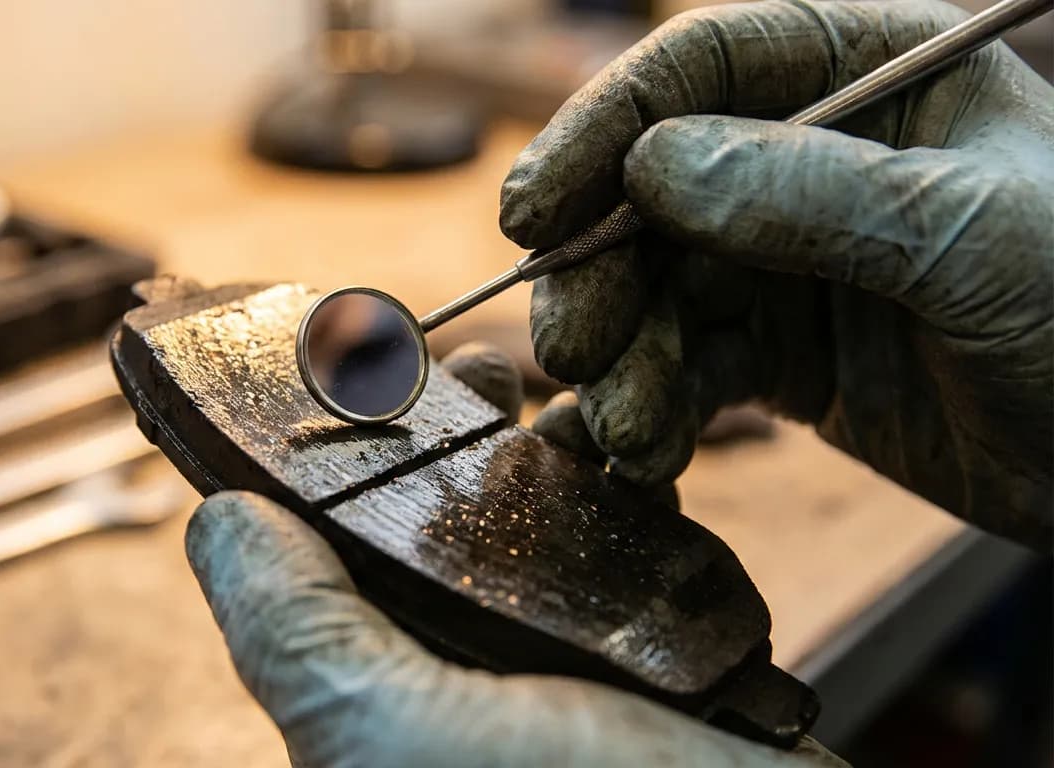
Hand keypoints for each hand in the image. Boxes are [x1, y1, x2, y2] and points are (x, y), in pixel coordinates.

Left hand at [186, 344, 845, 766]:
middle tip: (467, 365)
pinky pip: (623, 548)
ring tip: (549, 383)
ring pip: (528, 523)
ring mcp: (559, 666)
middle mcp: (457, 680)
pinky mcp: (654, 657)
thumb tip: (214, 520)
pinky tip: (628, 442)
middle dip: (435, 432)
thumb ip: (301, 636)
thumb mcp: (395, 738)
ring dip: (533, 443)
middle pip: (424, 522)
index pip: (314, 556)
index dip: (312, 452)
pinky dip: (622, 485)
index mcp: (378, 698)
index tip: (330, 359)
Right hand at [499, 0, 1052, 547]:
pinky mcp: (785, 356)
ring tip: (625, 429)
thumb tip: (652, 168)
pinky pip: (687, 369)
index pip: (707, 67)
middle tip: (571, 348)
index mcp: (878, 77)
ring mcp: (794, 259)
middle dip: (601, 273)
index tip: (532, 212)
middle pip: (655, 191)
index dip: (603, 130)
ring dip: (623, 361)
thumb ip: (811, 196)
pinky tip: (645, 452)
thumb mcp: (968, 238)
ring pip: (659, 291)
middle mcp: (817, 159)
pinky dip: (652, 410)